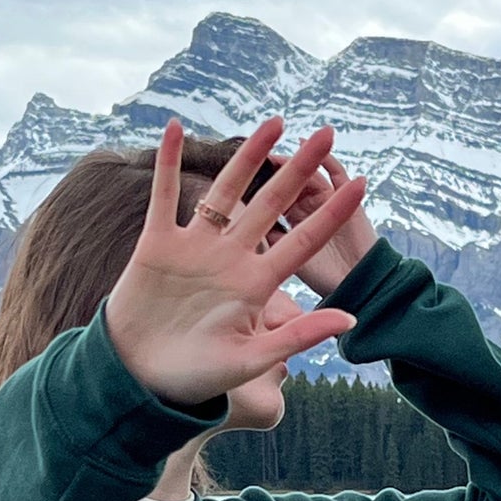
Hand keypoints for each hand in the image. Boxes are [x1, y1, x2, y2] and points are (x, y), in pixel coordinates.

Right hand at [104, 117, 366, 409]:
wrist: (139, 379)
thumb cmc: (195, 378)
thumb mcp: (251, 358)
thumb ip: (299, 337)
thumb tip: (352, 319)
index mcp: (254, 285)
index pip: (302, 240)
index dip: (331, 213)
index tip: (360, 183)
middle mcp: (229, 259)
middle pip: (272, 204)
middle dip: (299, 170)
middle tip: (327, 132)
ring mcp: (193, 248)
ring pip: (226, 192)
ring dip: (248, 156)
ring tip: (276, 122)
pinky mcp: (157, 244)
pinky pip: (162, 195)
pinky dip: (166, 163)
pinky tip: (174, 128)